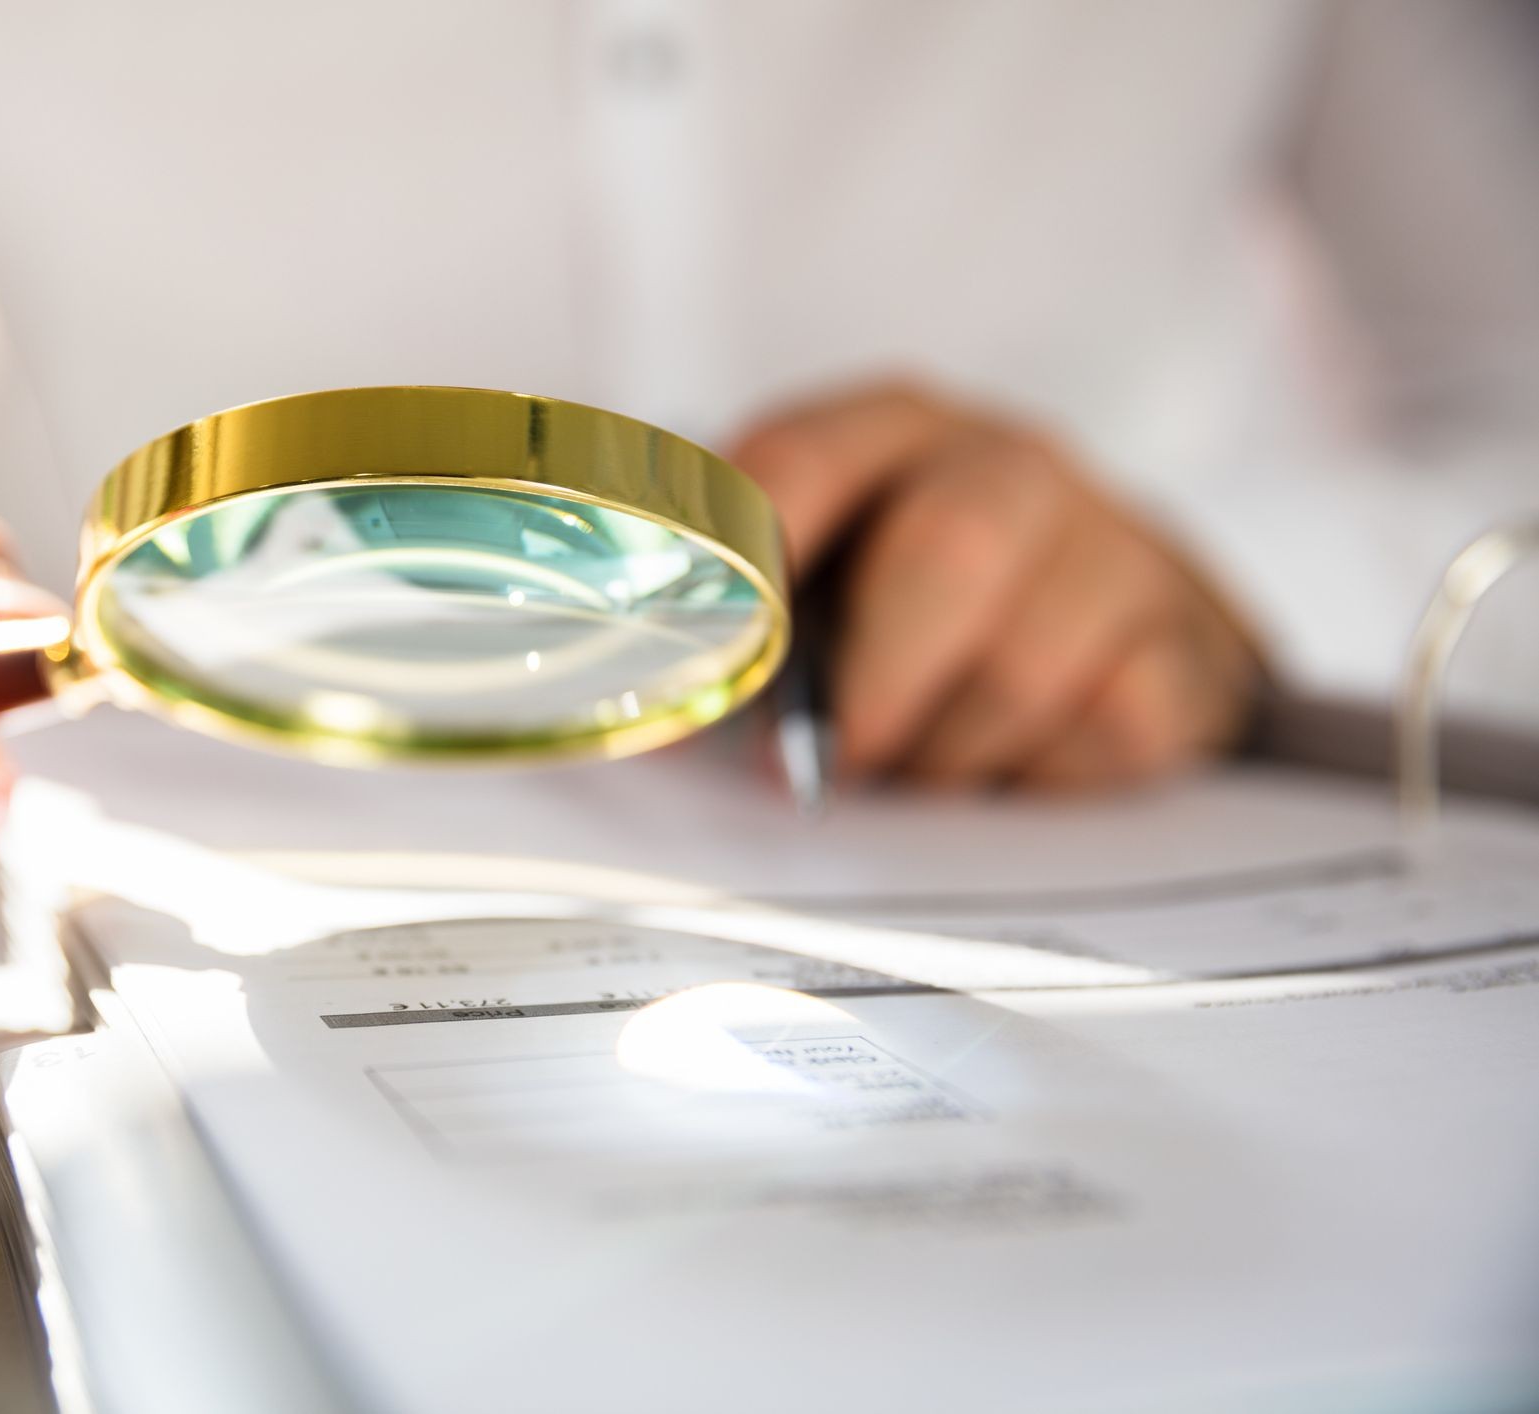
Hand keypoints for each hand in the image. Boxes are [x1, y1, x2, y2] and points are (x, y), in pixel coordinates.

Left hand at [731, 380, 1260, 791]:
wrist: (1109, 634)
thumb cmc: (914, 615)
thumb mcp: (818, 590)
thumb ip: (733, 634)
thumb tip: (641, 719)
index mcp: (888, 431)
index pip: (800, 459)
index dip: (747, 560)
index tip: (711, 659)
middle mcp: (1007, 463)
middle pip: (950, 549)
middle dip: (878, 684)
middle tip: (831, 769)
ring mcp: (1113, 542)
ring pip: (1028, 664)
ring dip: (950, 756)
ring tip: (919, 776)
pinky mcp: (1188, 638)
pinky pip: (1114, 727)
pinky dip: (1042, 779)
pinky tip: (1010, 770)